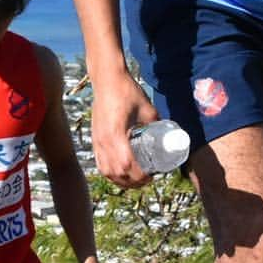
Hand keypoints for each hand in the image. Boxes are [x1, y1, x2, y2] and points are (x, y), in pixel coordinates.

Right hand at [91, 70, 158, 187]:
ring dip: (120, 180)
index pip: (127, 165)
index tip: (152, 176)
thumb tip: (168, 137)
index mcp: (116, 134)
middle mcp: (104, 141)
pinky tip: (119, 173)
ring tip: (135, 180)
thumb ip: (156, 124)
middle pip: (117, 173)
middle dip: (133, 182)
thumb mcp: (148, 109)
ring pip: (106, 171)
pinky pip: (99, 163)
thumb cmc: (127, 91)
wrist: (107, 80)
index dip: (140, 176)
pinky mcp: (94, 139)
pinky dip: (109, 173)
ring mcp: (97, 141)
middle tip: (147, 180)